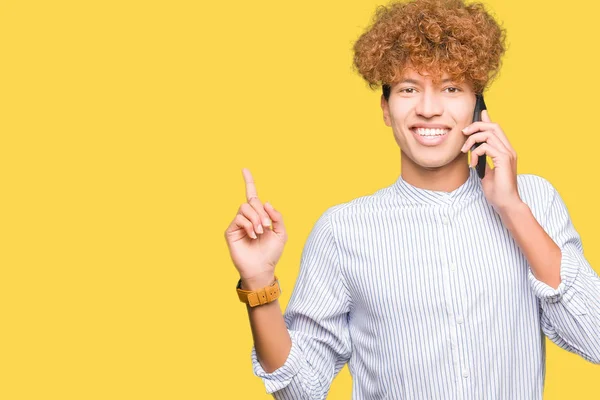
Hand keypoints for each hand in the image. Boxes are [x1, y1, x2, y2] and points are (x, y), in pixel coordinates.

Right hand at [224, 168, 287, 286]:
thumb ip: (277, 216)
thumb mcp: (281, 233)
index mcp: (259, 215)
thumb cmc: (271, 253)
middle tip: (266, 227)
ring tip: (259, 232)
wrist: (262, 269)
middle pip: (252, 201)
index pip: (252, 195)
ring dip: (256, 219)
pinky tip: (253, 235)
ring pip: (244, 207)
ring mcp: (238, 224)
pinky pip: (239, 218)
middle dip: (262, 212)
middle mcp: (248, 217)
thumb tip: (266, 202)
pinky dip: (248, 225)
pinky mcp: (231, 231)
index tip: (244, 169)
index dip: (248, 181)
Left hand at [460, 110, 521, 212]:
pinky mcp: (503, 160)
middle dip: (476, 126)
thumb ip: (483, 159)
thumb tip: (475, 150)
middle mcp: (509, 150)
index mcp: (505, 151)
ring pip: (489, 134)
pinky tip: (472, 163)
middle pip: (494, 126)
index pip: (497, 129)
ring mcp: (507, 154)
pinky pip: (486, 147)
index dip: (487, 120)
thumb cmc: (497, 190)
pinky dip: (475, 153)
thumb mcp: (486, 171)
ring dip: (472, 140)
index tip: (479, 114)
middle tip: (464, 133)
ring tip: (464, 151)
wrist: (505, 203)